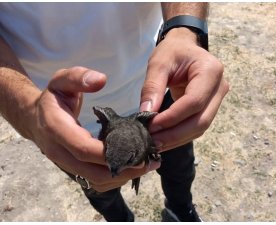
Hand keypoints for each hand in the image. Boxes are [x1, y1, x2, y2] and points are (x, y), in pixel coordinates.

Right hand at [30, 66, 158, 191]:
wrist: (35, 119)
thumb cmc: (53, 98)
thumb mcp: (62, 80)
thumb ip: (78, 77)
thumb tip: (101, 80)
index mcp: (56, 129)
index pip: (83, 148)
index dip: (109, 153)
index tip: (136, 150)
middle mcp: (59, 151)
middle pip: (93, 171)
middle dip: (123, 169)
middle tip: (150, 161)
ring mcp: (66, 164)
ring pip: (96, 180)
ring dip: (122, 176)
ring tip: (146, 165)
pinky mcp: (74, 169)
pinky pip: (95, 180)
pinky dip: (115, 177)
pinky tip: (132, 167)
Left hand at [140, 28, 228, 150]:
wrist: (184, 48)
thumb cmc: (172, 51)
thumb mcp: (158, 63)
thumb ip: (152, 87)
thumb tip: (145, 113)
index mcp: (211, 71)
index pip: (193, 102)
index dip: (172, 117)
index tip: (150, 125)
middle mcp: (220, 87)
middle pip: (201, 120)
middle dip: (174, 134)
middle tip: (152, 142)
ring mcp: (217, 99)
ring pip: (200, 127)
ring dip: (177, 139)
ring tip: (155, 143)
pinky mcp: (210, 107)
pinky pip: (196, 126)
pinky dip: (180, 135)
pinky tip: (164, 139)